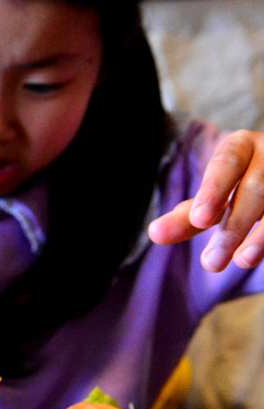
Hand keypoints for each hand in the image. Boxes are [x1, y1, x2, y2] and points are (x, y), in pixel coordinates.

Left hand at [149, 130, 263, 270]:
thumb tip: (155, 234)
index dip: (213, 191)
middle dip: (234, 226)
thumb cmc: (239, 184)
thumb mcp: (213, 196)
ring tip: (241, 262)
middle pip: (255, 188)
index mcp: (242, 146)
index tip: (200, 220)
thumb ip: (187, 216)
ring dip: (261, 237)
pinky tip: (256, 256)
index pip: (227, 163)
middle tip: (211, 262)